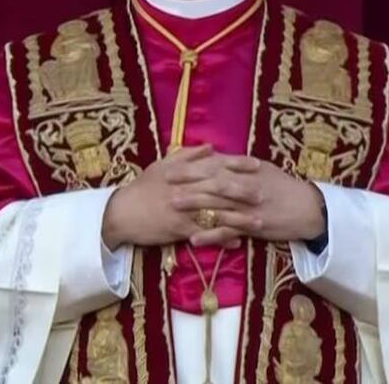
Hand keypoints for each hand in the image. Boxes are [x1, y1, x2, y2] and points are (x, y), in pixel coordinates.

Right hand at [102, 145, 261, 248]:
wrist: (122, 212)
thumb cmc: (143, 187)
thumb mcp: (162, 165)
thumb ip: (187, 155)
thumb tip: (210, 147)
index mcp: (185, 172)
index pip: (216, 165)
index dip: (237, 164)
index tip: (257, 164)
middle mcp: (187, 189)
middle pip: (221, 189)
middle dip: (245, 191)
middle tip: (266, 193)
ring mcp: (184, 210)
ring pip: (216, 213)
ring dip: (239, 218)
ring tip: (259, 222)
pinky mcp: (180, 229)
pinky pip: (205, 234)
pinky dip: (221, 237)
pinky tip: (237, 242)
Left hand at [170, 157, 325, 245]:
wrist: (308, 208)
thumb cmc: (283, 187)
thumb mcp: (262, 170)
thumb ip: (237, 165)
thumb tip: (214, 156)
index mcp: (246, 170)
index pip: (214, 165)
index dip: (191, 165)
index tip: (171, 165)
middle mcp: (245, 185)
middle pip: (211, 182)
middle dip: (186, 181)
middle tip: (164, 182)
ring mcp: (248, 206)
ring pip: (217, 204)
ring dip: (193, 205)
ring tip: (172, 206)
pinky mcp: (253, 226)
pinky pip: (228, 231)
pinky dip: (211, 235)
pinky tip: (194, 239)